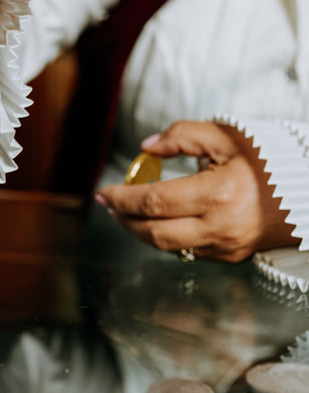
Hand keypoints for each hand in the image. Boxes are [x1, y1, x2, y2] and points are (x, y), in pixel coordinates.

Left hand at [96, 120, 298, 261]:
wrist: (308, 192)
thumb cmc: (266, 159)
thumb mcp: (225, 136)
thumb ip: (181, 136)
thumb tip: (146, 148)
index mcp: (219, 194)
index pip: (154, 202)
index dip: (122, 198)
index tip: (103, 191)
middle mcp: (220, 226)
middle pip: (154, 232)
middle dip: (124, 219)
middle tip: (108, 204)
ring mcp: (226, 246)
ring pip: (167, 247)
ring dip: (139, 231)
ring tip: (125, 212)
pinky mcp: (230, 257)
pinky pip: (187, 251)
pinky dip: (165, 237)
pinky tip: (156, 221)